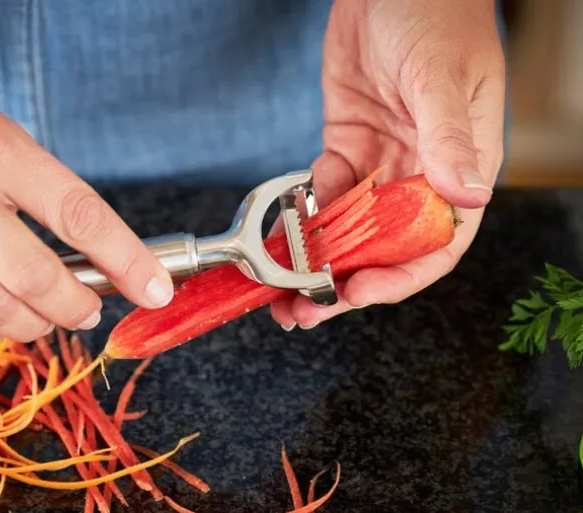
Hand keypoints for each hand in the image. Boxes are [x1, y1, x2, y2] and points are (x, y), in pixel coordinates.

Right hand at [0, 44, 173, 351]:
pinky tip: (1, 325)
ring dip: (35, 326)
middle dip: (78, 305)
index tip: (155, 288)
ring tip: (49, 318)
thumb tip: (92, 255)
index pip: (77, 213)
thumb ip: (37, 186)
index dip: (126, 259)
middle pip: (34, 276)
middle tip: (90, 308)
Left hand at [271, 0, 504, 329]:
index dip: (398, 278)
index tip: (356, 295)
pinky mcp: (345, 147)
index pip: (435, 244)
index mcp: (457, 168)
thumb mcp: (441, 78)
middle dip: (345, 284)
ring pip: (348, 229)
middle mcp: (419, 174)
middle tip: (304, 312)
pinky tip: (285, 231)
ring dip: (316, 262)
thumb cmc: (435, 16)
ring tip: (282, 290)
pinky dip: (304, 215)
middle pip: (384, 248)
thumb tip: (467, 196)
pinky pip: (323, 193)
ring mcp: (380, 163)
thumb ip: (450, 138)